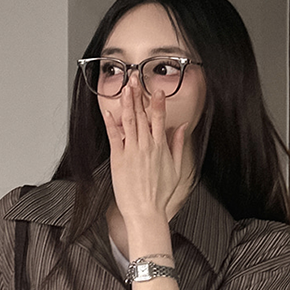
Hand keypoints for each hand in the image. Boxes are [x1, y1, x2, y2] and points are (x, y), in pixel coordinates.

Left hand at [102, 75, 189, 223]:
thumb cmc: (160, 195)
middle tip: (134, 78)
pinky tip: (108, 110)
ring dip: (126, 101)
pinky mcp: (119, 158)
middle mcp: (146, 145)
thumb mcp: (176, 169)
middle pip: (142, 114)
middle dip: (138, 94)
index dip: (157, 101)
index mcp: (160, 146)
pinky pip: (114, 135)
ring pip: (129, 120)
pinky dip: (111, 122)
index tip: (155, 89)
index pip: (159, 117)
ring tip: (124, 86)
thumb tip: (181, 128)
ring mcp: (132, 150)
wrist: (146, 211)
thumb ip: (177, 145)